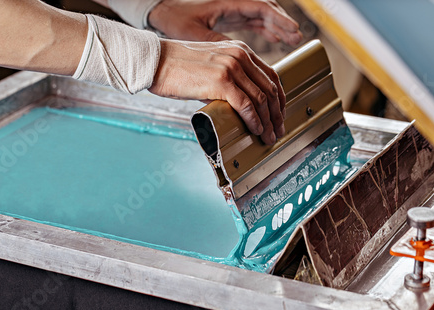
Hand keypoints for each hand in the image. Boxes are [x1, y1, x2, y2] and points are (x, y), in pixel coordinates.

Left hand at [148, 0, 301, 43]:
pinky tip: (276, 38)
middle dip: (283, 23)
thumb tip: (239, 60)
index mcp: (228, 2)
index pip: (261, 8)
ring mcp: (232, 9)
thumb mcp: (197, 35)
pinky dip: (266, 29)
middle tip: (297, 38)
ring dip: (277, 26)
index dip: (280, 19)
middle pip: (267, 10)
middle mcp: (233, 3)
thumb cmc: (174, 19)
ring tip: (292, 39)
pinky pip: (253, 21)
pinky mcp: (229, 17)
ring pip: (262, 15)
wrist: (161, 12)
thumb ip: (218, 45)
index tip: (293, 31)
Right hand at [149, 39, 284, 144]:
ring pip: (260, 98)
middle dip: (276, 113)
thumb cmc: (177, 68)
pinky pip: (246, 105)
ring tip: (268, 135)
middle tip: (277, 130)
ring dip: (267, 121)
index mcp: (239, 50)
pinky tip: (255, 130)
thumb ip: (227, 82)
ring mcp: (231, 67)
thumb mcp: (210, 68)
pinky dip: (253, 120)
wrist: (155, 62)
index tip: (278, 115)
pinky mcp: (221, 81)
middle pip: (269, 88)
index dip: (278, 99)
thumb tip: (237, 107)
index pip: (270, 75)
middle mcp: (240, 55)